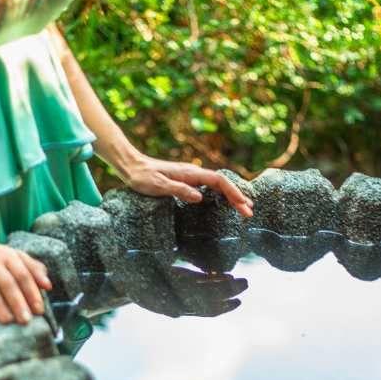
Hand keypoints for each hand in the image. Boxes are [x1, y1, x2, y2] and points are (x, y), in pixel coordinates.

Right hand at [0, 237, 50, 323]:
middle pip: (8, 283)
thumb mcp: (15, 255)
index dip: (32, 292)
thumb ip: (34, 268)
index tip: (39, 309)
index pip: (24, 275)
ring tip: (6, 320)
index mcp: (9, 257)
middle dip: (18, 302)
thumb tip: (48, 286)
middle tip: (26, 319)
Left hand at [120, 152, 253, 216]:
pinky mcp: (187, 180)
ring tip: (243, 208)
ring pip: (218, 185)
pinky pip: (210, 187)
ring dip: (231, 196)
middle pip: (222, 183)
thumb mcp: (158, 186)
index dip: (233, 193)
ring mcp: (191, 176)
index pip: (219, 182)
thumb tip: (200, 197)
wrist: (131, 166)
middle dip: (238, 197)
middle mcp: (194, 173)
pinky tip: (224, 202)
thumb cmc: (142, 177)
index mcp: (190, 173)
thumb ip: (179, 190)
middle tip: (249, 213)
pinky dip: (221, 194)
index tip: (243, 205)